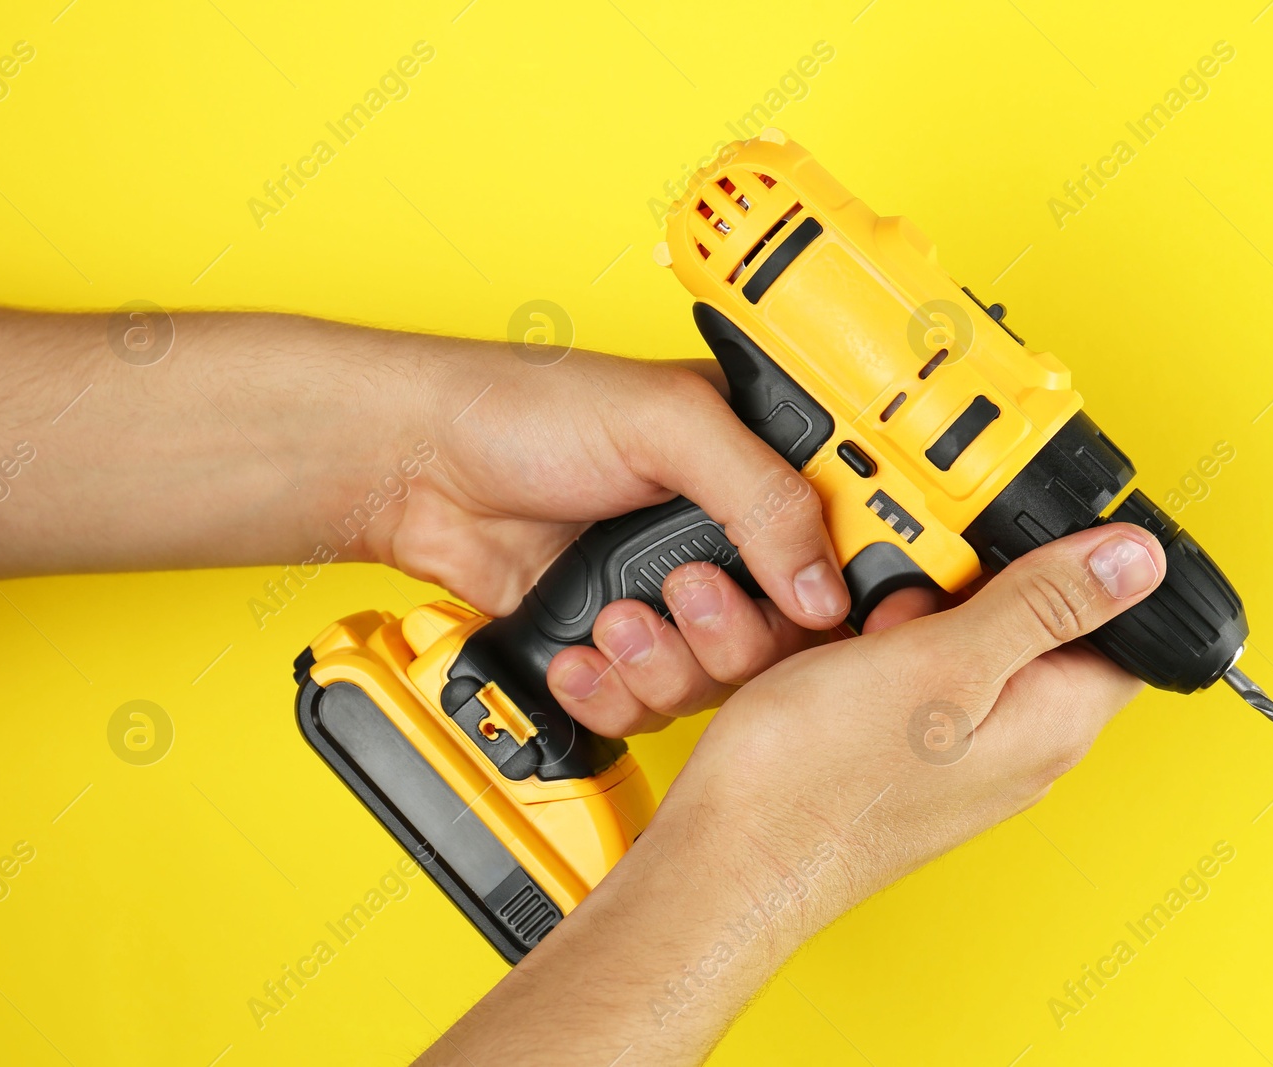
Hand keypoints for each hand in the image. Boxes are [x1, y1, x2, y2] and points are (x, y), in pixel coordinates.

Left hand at [0, 299, 863, 737]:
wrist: (419, 468)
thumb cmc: (527, 409)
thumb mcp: (667, 424)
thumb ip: (761, 496)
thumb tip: (826, 586)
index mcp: (758, 468)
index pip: (847, 548)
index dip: (853, 595)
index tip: (830, 618)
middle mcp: (724, 540)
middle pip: (790, 638)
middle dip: (736, 635)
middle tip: (687, 595)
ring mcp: (672, 600)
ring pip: (721, 683)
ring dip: (669, 665)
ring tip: (618, 622)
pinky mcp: (619, 647)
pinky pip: (652, 706)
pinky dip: (617, 693)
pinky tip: (583, 656)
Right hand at [419, 522, 1164, 1065]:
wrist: (723, 856)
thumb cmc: (820, 785)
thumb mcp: (943, 663)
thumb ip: (1042, 604)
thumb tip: (1139, 561)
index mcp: (1051, 722)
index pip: (1118, 626)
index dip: (1074, 562)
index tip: (1014, 535)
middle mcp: (1013, 742)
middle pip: (1025, 620)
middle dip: (966, 580)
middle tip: (912, 584)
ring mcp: (951, 749)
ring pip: (950, 638)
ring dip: (902, 610)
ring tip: (856, 624)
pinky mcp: (895, 751)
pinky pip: (897, 671)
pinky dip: (864, 646)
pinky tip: (826, 653)